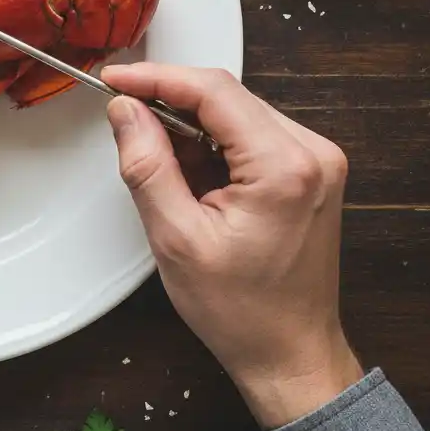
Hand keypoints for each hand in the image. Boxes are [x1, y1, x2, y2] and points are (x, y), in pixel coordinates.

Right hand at [101, 63, 362, 429]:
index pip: (213, 91)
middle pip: (225, 95)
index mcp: (284, 168)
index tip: (114, 78)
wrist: (289, 353)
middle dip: (169, 101)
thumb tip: (126, 111)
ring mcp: (315, 161)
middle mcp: (311, 154)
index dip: (156, 77)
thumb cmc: (242, 311)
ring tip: (161, 167)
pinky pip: (249, 133)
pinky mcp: (308, 171)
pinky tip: (190, 174)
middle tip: (123, 118)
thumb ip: (147, 165)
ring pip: (235, 112)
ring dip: (189, 126)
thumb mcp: (176, 239)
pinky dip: (211, 143)